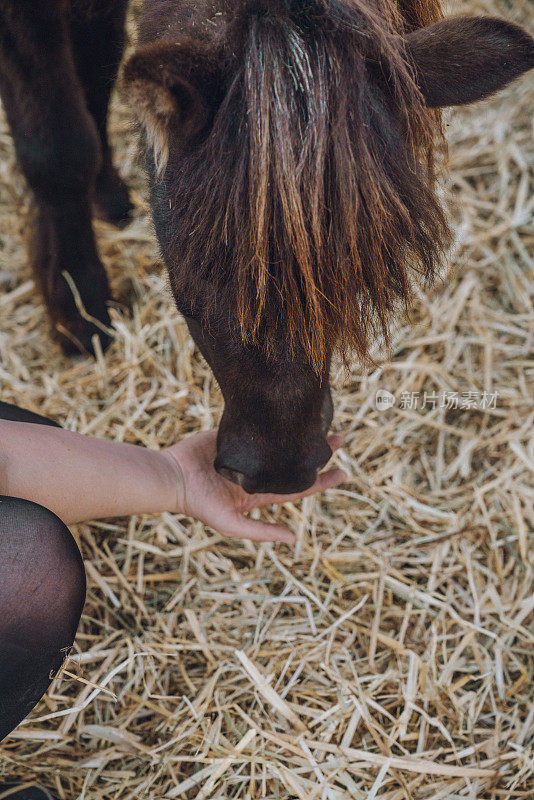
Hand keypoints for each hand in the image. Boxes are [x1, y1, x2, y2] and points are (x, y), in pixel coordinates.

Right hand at [162, 431, 345, 543]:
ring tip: (324, 421)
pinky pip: (261, 426)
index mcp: (261, 493)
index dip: (323, 481)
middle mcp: (259, 471)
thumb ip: (261, 532)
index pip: (300, 487)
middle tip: (341, 438)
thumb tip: (293, 539)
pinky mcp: (235, 434)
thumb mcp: (232, 524)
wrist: (173, 477)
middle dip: (319, 451)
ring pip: (283, 440)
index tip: (344, 472)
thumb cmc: (200, 505)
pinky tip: (293, 412)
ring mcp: (248, 451)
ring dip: (302, 432)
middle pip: (296, 461)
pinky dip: (277, 421)